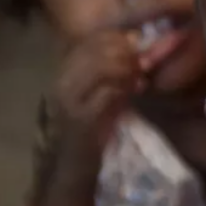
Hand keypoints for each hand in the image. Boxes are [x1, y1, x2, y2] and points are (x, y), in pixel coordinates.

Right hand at [50, 29, 144, 158]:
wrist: (72, 166)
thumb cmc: (91, 130)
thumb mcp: (104, 95)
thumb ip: (116, 73)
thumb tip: (140, 49)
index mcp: (65, 71)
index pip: (92, 39)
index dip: (119, 38)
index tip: (139, 48)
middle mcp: (62, 80)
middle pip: (97, 49)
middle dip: (127, 53)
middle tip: (143, 66)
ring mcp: (68, 99)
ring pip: (101, 67)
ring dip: (127, 70)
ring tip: (139, 80)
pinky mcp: (80, 118)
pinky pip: (107, 92)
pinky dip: (126, 89)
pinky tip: (136, 92)